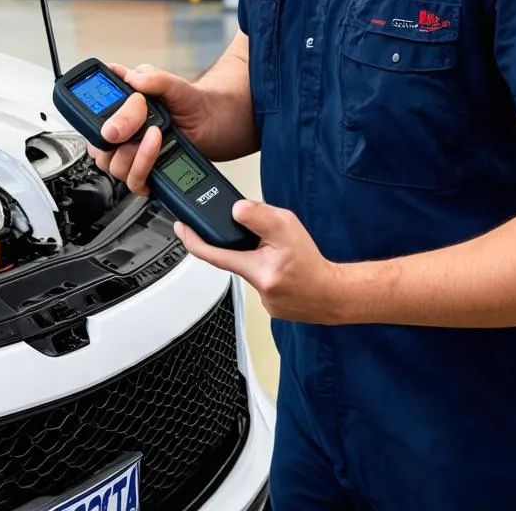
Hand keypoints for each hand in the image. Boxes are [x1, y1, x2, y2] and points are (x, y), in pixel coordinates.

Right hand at [86, 62, 209, 196]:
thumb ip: (152, 78)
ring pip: (113, 164)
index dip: (88, 116)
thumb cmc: (189, 102)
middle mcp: (120, 134)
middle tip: (135, 123)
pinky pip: (133, 180)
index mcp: (117, 108)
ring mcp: (131, 155)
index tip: (105, 113)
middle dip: (115, 135)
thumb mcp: (172, 84)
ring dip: (134, 150)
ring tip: (155, 132)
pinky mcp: (145, 173)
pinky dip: (143, 164)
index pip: (88, 115)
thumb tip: (130, 78)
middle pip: (97, 145)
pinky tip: (157, 147)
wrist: (215, 123)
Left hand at [175, 200, 343, 323]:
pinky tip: (285, 269)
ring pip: (249, 268)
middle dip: (243, 244)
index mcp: (257, 268)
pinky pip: (261, 280)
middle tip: (260, 239)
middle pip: (235, 258)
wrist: (335, 294)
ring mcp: (262, 300)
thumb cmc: (312, 262)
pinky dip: (269, 270)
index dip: (192, 239)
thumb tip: (236, 210)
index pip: (212, 253)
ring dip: (259, 258)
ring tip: (282, 255)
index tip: (180, 227)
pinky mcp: (270, 306)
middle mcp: (256, 287)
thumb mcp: (287, 226)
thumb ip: (258, 215)